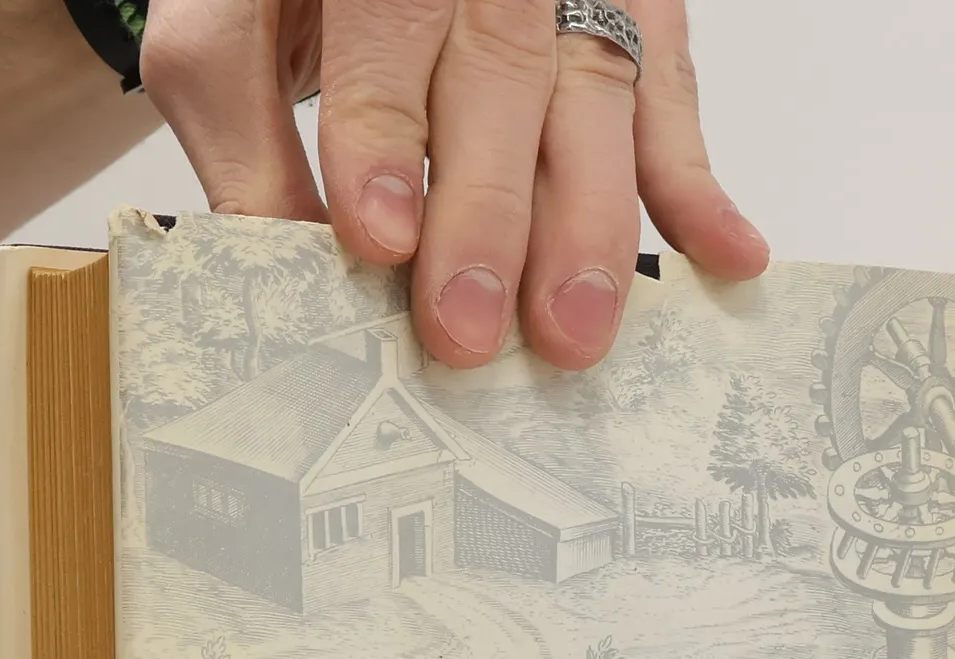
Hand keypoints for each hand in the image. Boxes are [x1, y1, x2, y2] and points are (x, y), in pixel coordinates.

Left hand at [139, 0, 768, 371]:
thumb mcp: (226, 33)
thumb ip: (245, 139)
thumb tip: (281, 271)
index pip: (387, 23)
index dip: (382, 132)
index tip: (376, 235)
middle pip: (502, 77)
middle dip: (486, 215)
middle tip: (466, 328)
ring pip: (596, 98)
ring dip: (589, 226)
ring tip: (574, 330)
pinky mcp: (634, 15)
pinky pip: (673, 100)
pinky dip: (698, 188)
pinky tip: (728, 258)